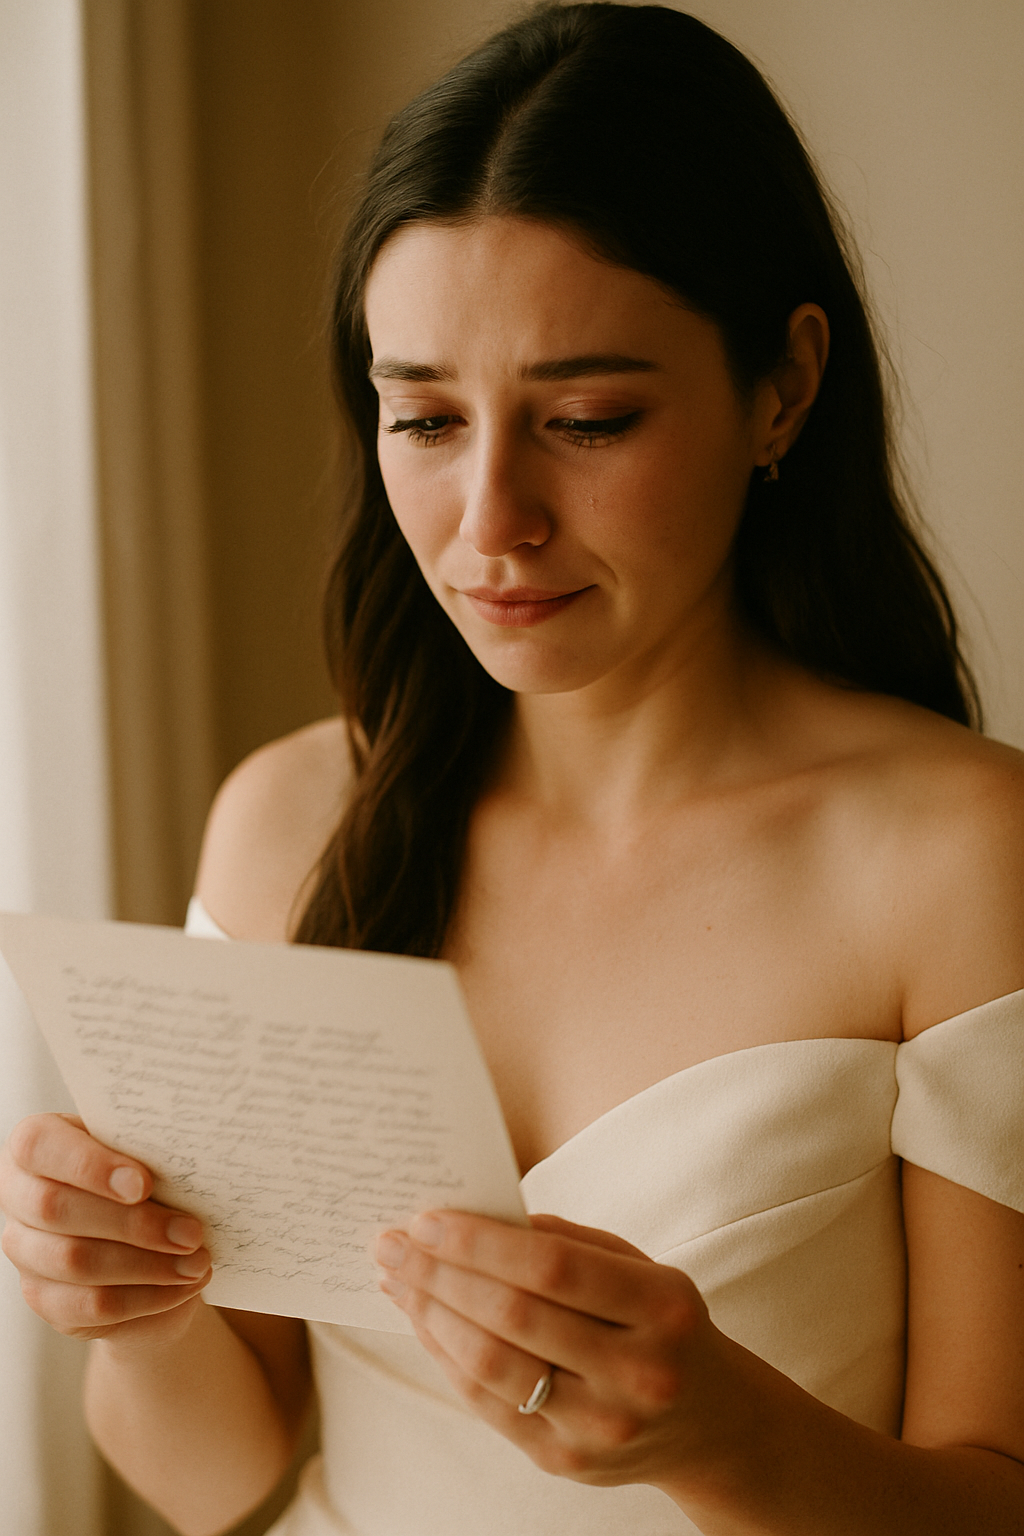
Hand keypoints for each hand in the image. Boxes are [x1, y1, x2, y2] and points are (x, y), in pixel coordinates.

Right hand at [0, 1113, 211, 1344]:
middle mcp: (19, 1196)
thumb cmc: (147, 1181)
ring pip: (75, 1262)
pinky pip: (91, 1304)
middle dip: (134, 1223)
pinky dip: (147, 1297)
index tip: (144, 1185)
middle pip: (56, 1209)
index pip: (38, 1145)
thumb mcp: (146, 1155)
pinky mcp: (46, 1299)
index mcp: (35, 1146)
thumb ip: (149, 1152)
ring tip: (197, 1262)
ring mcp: (26, 1251)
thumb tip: (187, 1162)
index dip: (89, 1166)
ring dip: (148, 1264)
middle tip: (191, 1233)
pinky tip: (183, 1285)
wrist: (149, 1240)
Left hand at [374, 1210, 740, 1491]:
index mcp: (661, 1308)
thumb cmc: (661, 1322)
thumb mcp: (639, 1267)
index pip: (554, 1270)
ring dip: (431, 1316)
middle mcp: (636, 1374)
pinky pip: (488, 1404)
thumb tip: (478, 1218)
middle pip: (514, 1319)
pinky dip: (446, 1356)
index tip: (428, 1218)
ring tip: (396, 1279)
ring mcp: (600, 1427)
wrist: (710, 1424)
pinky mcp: (566, 1463)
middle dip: (440, 1275)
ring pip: (492, 1367)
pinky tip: (423, 1321)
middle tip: (391, 1242)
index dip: (482, 1243)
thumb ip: (566, 1241)